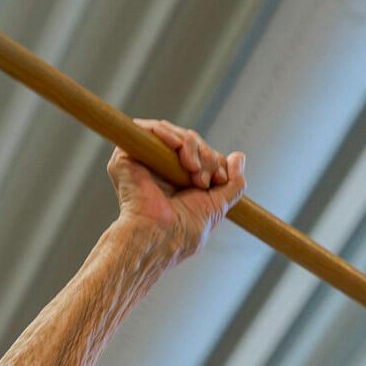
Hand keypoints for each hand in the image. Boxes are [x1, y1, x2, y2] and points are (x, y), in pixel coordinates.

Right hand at [107, 119, 245, 262]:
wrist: (159, 236)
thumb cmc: (185, 230)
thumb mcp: (218, 205)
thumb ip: (233, 183)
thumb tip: (239, 156)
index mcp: (179, 180)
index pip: (201, 153)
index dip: (215, 160)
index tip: (219, 179)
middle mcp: (160, 169)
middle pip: (189, 141)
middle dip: (205, 155)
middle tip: (204, 179)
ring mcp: (142, 161)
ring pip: (172, 133)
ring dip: (191, 147)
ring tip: (193, 170)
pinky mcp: (125, 156)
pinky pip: (146, 129)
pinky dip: (167, 133)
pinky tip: (178, 148)